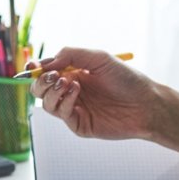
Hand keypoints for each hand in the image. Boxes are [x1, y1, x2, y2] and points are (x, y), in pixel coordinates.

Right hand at [28, 46, 159, 140]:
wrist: (145, 103)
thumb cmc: (126, 78)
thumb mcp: (98, 57)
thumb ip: (71, 55)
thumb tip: (47, 63)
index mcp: (74, 74)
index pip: (47, 72)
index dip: (36, 69)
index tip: (32, 66)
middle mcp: (72, 92)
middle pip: (40, 90)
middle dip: (40, 81)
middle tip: (52, 75)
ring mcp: (75, 109)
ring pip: (47, 103)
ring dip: (52, 91)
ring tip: (68, 82)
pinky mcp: (80, 125)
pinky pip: (61, 114)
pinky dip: (64, 101)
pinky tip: (77, 92)